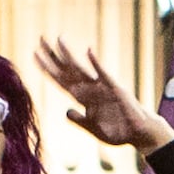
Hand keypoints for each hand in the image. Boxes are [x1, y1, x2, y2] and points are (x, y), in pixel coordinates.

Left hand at [34, 34, 167, 153]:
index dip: (48, 69)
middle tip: (40, 39)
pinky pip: (104, 74)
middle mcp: (91, 89)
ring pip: (82, 69)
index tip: (34, 55)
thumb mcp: (94, 129)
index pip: (61, 80)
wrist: (139, 134)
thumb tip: (66, 112)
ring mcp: (103, 87)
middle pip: (67, 70)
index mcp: (84, 98)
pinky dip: (96, 63)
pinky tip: (88, 51)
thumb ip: (80, 120)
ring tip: (59, 40)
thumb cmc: (118, 131)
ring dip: (70, 55)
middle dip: (54, 56)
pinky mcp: (116, 89)